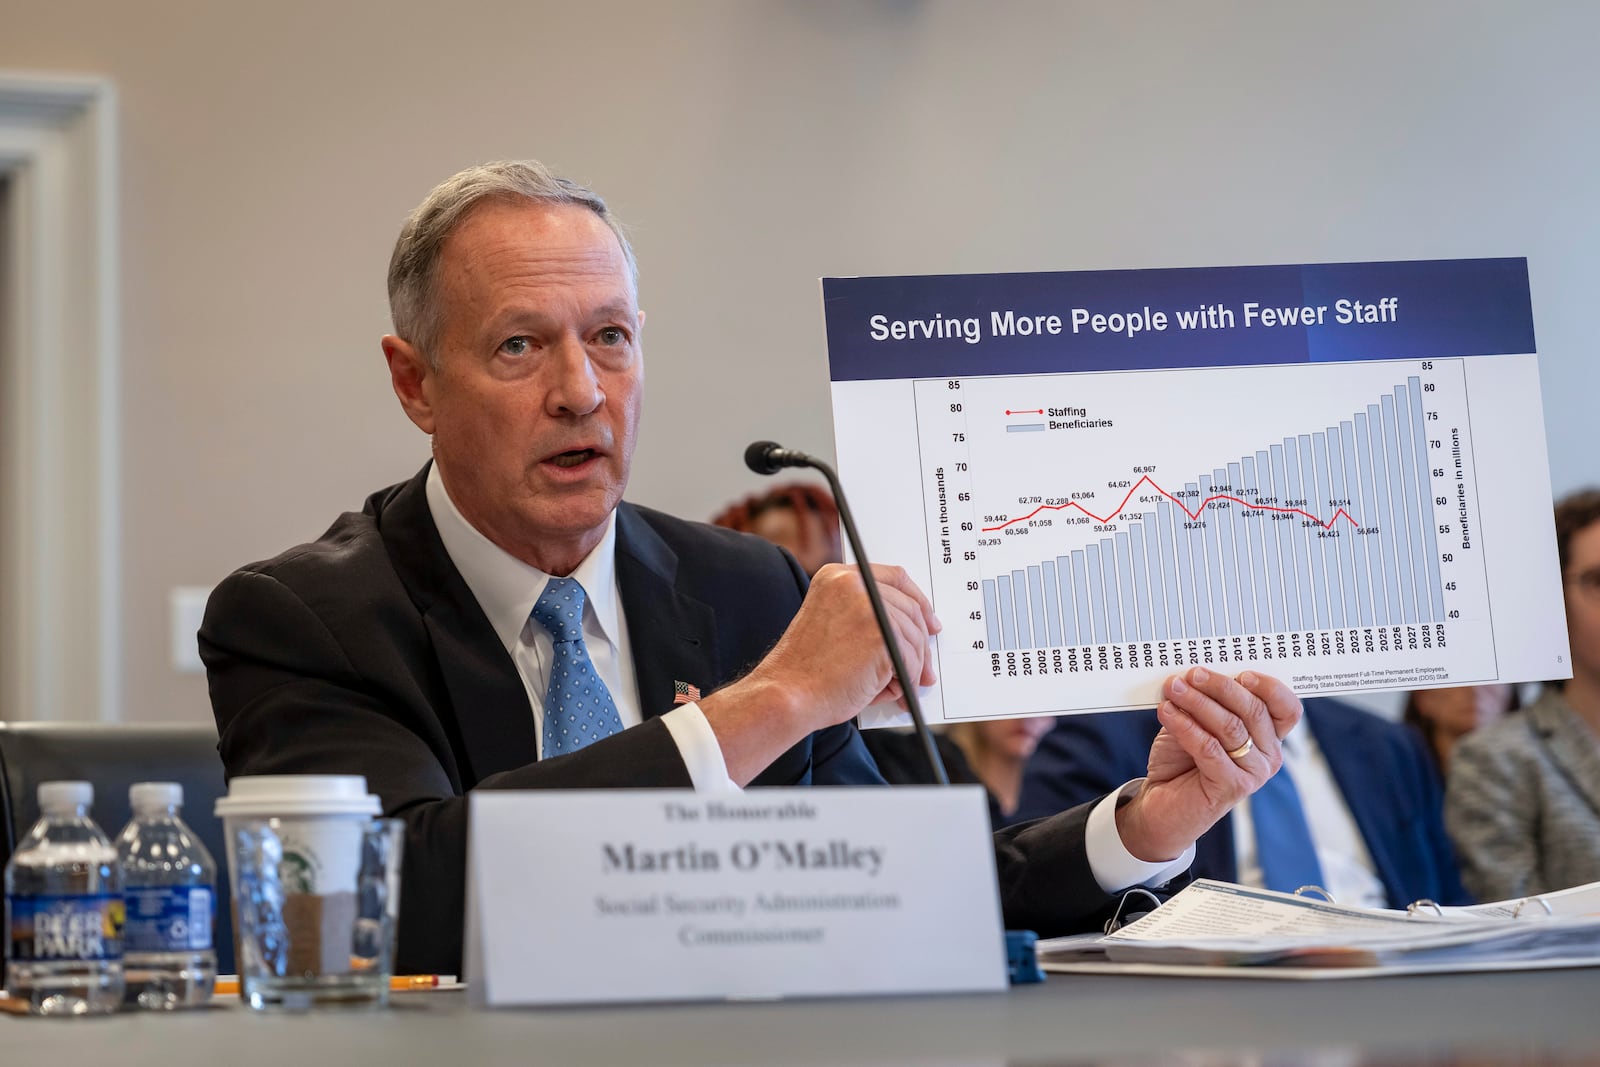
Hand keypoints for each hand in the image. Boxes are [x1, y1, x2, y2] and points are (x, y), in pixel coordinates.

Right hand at [700, 563, 940, 783]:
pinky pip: (911, 658)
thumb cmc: (806, 672)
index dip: (917, 601)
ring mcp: (867, 606)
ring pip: (914, 636)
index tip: (928, 622)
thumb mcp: (832, 626)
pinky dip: (909, 679)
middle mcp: (852, 583)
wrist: (786, 694)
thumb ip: (866, 617)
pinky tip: (898, 693)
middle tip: (927, 669)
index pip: (893, 577)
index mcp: (837, 577)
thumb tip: (913, 632)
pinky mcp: (880, 634)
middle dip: (922, 642)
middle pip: (909, 607)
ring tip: (902, 688)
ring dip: (914, 666)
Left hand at [1115, 668, 1302, 861]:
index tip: (1241, 673)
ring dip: (1197, 702)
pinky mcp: (1232, 787)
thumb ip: (1206, 703)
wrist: (1161, 804)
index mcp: (1268, 735)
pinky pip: (1209, 747)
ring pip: (1230, 727)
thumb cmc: (1181, 760)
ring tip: (1172, 689)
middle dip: (1220, 687)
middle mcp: (1268, 755)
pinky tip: (1167, 711)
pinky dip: (1185, 725)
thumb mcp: (1195, 722)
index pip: (1286, 708)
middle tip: (1192, 674)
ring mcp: (1253, 773)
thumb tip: (1195, 676)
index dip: (1269, 687)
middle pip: (1254, 711)